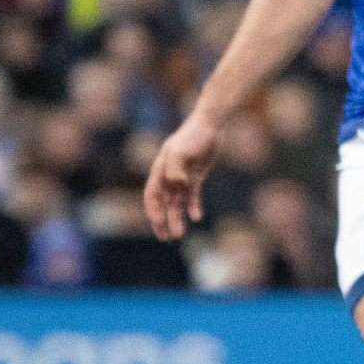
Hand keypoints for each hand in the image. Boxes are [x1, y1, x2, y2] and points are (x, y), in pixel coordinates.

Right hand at [143, 115, 217, 240]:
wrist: (211, 125)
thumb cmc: (193, 136)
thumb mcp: (181, 150)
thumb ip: (175, 168)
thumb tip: (176, 184)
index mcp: (160, 170)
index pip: (152, 195)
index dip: (154, 210)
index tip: (158, 222)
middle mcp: (169, 176)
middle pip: (163, 203)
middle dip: (163, 221)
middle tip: (166, 238)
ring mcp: (182, 177)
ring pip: (177, 203)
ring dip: (177, 218)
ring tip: (180, 234)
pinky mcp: (196, 177)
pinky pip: (193, 196)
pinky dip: (194, 207)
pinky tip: (197, 217)